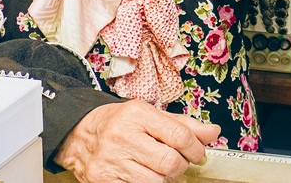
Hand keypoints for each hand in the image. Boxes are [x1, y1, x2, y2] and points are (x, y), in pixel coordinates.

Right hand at [54, 100, 220, 182]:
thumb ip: (181, 124)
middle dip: (179, 166)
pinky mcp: (105, 180)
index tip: (195, 152)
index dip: (196, 149)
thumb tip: (213, 132)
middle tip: (172, 161)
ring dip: (162, 178)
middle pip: (171, 163)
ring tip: (153, 168)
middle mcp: (122, 136)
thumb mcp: (146, 115)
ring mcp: (112, 160)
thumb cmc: (116, 123)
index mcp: (135, 114)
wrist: (77, 134)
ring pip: (157, 182)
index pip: (180, 136)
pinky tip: (139, 175)